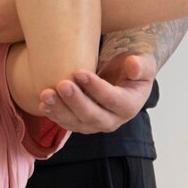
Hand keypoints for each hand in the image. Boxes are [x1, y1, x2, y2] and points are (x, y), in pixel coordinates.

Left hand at [39, 52, 156, 134]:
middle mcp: (112, 120)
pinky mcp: (80, 123)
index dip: (97, 88)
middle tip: (62, 84)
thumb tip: (133, 66)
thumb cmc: (132, 68)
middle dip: (75, 101)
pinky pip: (66, 122)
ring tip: (46, 94)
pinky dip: (54, 114)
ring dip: (59, 110)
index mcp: (129, 106)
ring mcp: (94, 124)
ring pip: (76, 122)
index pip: (113, 100)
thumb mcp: (144, 63)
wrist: (121, 77)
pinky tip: (42, 102)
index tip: (80, 72)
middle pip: (92, 115)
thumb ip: (141, 65)